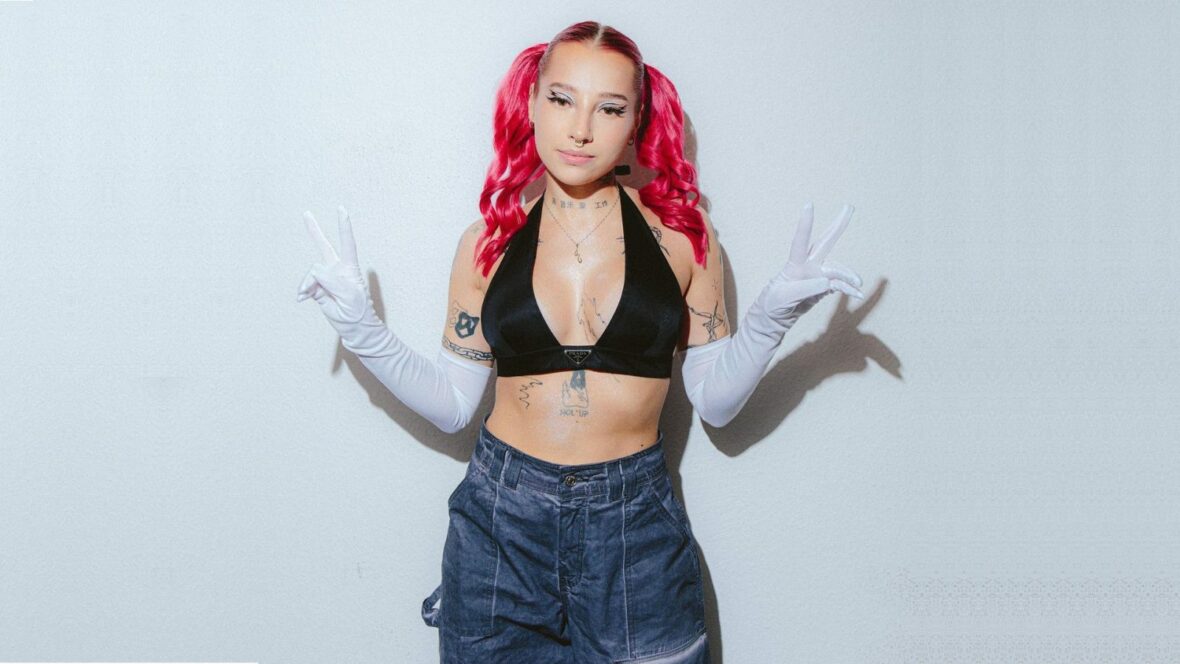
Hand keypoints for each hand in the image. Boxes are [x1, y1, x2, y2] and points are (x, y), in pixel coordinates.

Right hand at [296, 205, 374, 327]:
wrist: (355, 329)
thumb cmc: (357, 313)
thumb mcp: (349, 296)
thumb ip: (331, 280)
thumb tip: (314, 271)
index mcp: (350, 269)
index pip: (347, 244)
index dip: (344, 227)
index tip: (341, 210)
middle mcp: (337, 271)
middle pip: (324, 247)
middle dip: (315, 231)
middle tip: (306, 213)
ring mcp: (326, 280)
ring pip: (311, 272)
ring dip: (307, 283)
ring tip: (306, 296)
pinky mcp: (318, 289)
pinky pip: (306, 285)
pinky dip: (303, 290)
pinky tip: (302, 298)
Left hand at [757, 202, 864, 324]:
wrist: (774, 320)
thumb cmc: (772, 305)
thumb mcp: (783, 297)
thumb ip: (804, 288)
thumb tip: (827, 282)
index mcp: (794, 265)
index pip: (800, 241)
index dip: (805, 224)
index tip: (808, 205)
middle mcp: (808, 266)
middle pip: (825, 243)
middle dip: (838, 225)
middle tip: (849, 207)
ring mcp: (816, 276)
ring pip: (837, 270)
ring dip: (848, 275)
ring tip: (857, 284)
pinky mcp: (822, 288)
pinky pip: (840, 285)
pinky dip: (849, 289)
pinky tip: (857, 294)